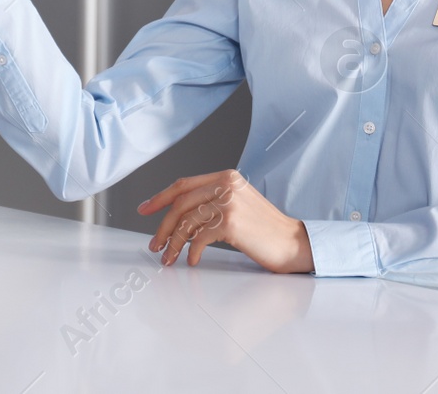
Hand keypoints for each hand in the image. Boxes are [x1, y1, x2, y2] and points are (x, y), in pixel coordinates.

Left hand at [138, 170, 312, 273]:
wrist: (293, 243)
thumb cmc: (265, 229)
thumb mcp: (238, 205)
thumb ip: (212, 202)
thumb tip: (178, 217)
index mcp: (227, 177)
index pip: (184, 184)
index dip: (160, 197)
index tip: (144, 209)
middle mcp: (227, 184)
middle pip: (180, 204)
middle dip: (162, 227)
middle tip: (154, 244)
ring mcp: (229, 202)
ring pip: (186, 221)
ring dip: (173, 243)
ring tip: (168, 258)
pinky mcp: (231, 222)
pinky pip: (199, 237)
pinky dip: (191, 251)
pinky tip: (193, 260)